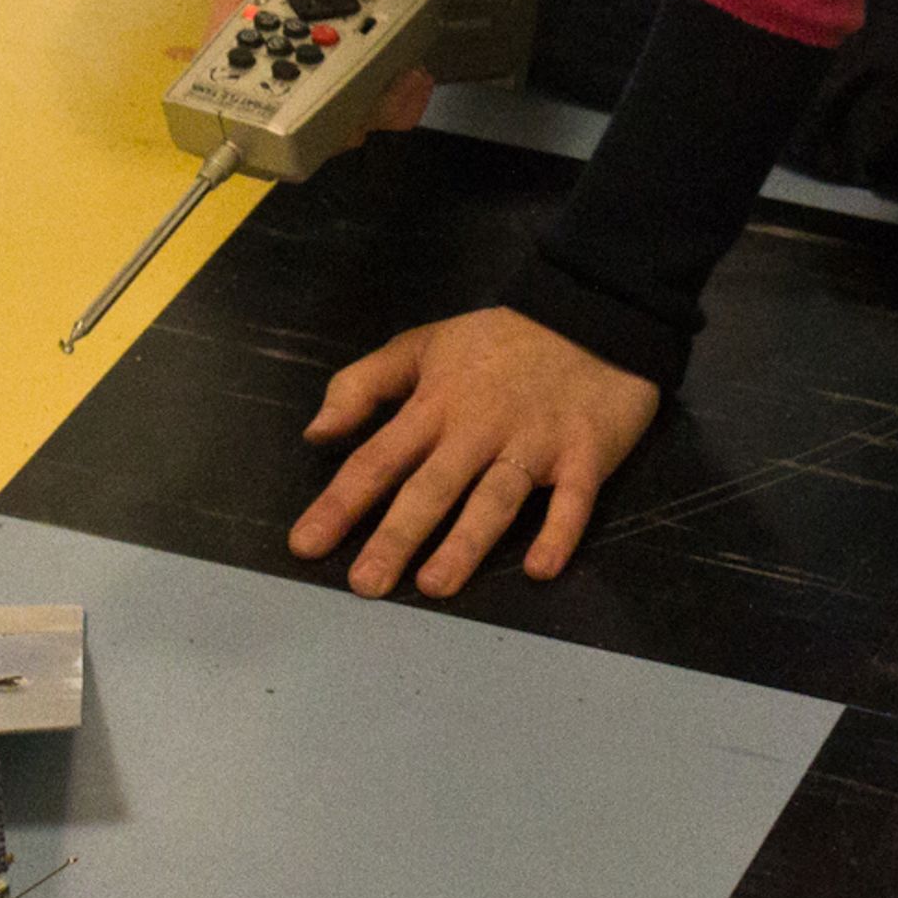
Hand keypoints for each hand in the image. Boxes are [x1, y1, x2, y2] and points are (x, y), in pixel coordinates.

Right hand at [220, 0, 434, 134]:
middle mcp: (285, 18)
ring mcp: (327, 28)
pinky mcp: (365, 27)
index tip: (273, 116)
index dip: (238, 97)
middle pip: (285, 89)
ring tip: (402, 83)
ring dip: (367, 103)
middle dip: (323, 111)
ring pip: (334, 93)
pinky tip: (416, 73)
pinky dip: (394, 83)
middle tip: (363, 101)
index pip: (225, 54)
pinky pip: (373, 72)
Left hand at [292, 305, 661, 597]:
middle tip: (367, 585)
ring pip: (495, 497)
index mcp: (435, 404)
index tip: (306, 544)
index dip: (341, 503)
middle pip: (432, 487)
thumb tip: (316, 434)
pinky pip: (573, 499)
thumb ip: (363, 385)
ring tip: (436, 584)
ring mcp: (534, 442)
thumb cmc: (499, 341)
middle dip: (397, 535)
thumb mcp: (422, 345)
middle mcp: (479, 428)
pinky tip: (540, 568)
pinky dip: (559, 532)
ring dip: (466, 541)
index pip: (378, 459)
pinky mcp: (586, 453)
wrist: (591, 312)